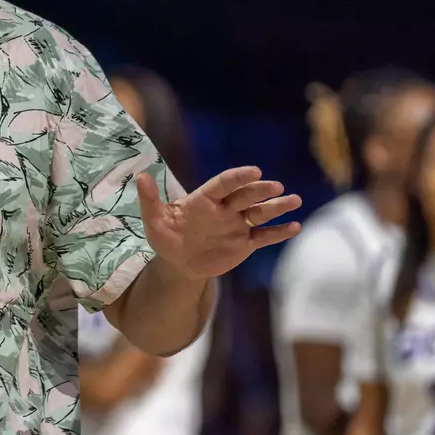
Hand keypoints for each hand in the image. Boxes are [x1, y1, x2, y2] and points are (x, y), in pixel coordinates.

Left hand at [137, 166, 301, 279]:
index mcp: (205, 199)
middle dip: (260, 190)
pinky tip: (295, 227)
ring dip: (277, 207)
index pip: (224, 184)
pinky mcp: (245, 243)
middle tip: (275, 187)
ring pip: (260, 213)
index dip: (239, 177)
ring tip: (294, 201)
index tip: (255, 171)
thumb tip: (140, 176)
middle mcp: (225, 208)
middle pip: (246, 196)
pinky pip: (264, 236)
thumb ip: (149, 200)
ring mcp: (237, 224)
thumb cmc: (166, 237)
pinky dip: (279, 232)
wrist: (179, 263)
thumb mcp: (155, 220)